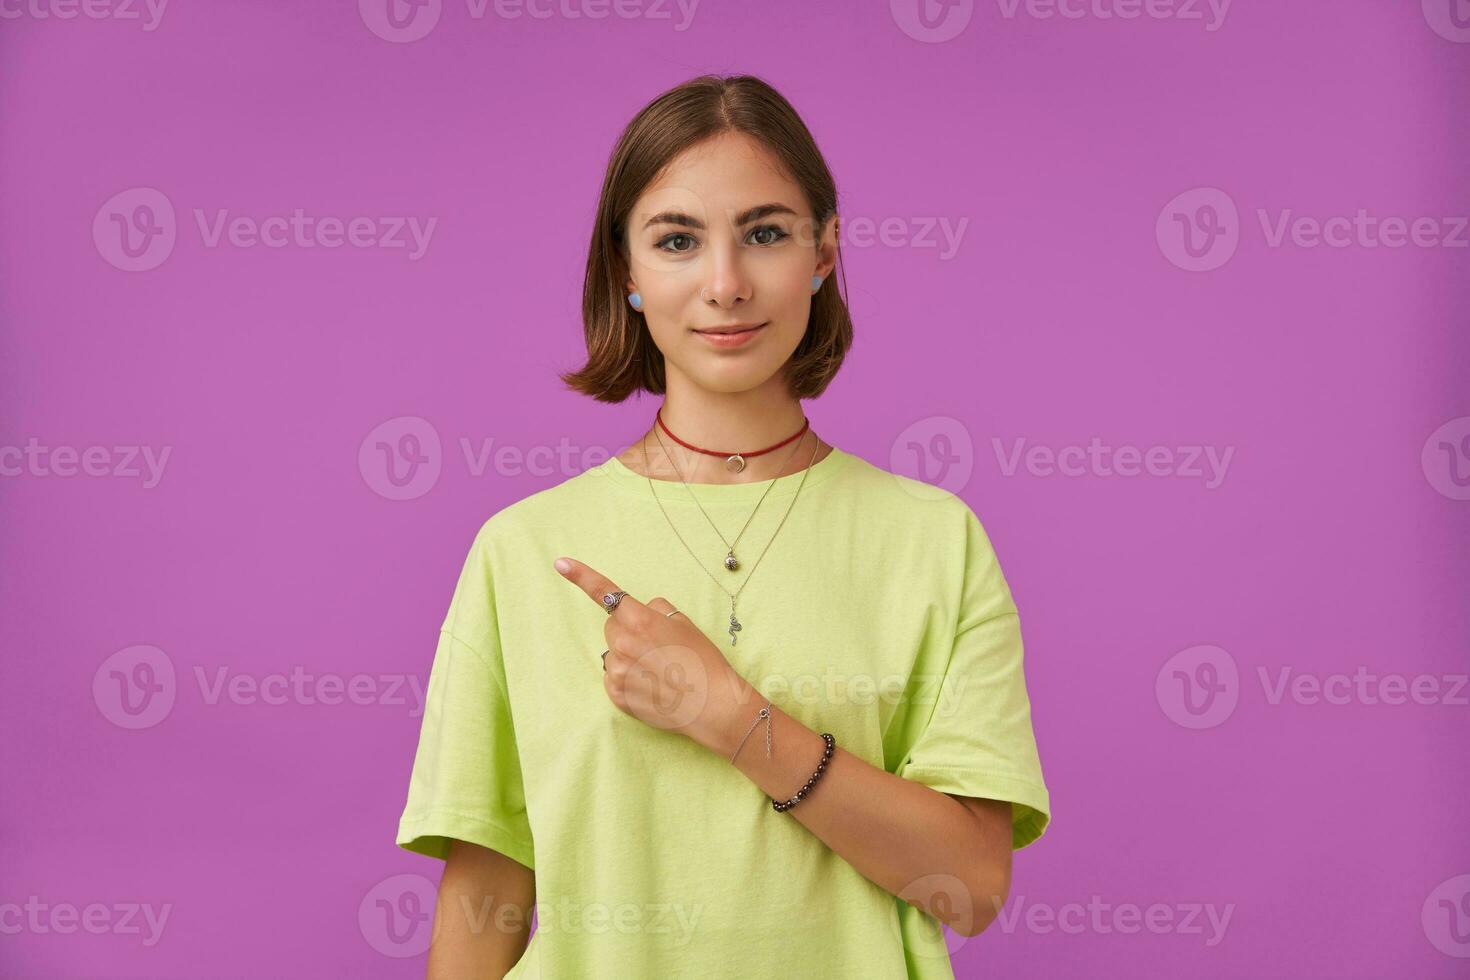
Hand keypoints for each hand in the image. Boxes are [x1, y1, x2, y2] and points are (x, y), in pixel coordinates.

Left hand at [553, 556, 752, 753]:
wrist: (712, 705)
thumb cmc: (702, 660)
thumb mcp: (685, 623)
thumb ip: (656, 610)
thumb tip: (642, 612)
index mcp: (640, 620)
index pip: (605, 593)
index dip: (581, 576)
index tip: (560, 563)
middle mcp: (623, 644)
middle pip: (613, 627)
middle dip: (629, 630)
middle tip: (657, 646)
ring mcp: (617, 672)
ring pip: (614, 653)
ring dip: (629, 656)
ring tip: (659, 670)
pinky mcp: (616, 695)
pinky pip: (614, 677)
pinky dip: (629, 678)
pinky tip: (652, 686)